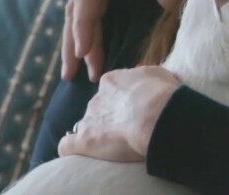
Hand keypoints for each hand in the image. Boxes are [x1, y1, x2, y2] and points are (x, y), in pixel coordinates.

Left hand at [57, 66, 180, 161]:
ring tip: (113, 146)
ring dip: (95, 135)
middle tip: (128, 130)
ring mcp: (88, 120)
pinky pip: (66, 146)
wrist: (155, 114)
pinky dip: (71, 149)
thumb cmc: (162, 93)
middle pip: (98, 109)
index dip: (121, 101)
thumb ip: (144, 76)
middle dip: (108, 119)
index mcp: (112, 82)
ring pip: (84, 127)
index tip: (133, 110)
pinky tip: (80, 155)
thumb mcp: (157, 74)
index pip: (110, 90)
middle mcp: (97, 99)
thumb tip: (143, 78)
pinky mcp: (82, 141)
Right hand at [62, 0, 206, 81]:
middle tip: (75, 77)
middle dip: (76, 41)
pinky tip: (90, 46)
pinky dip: (90, 22)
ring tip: (77, 71)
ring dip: (80, 36)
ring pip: (82, 3)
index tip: (84, 53)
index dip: (85, 25)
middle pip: (78, 3)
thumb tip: (164, 4)